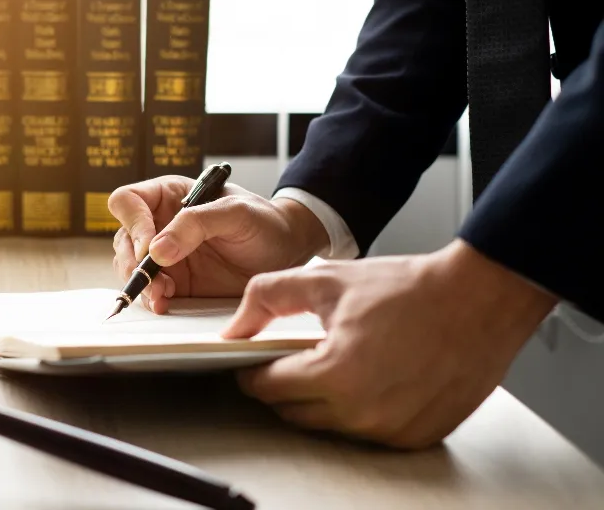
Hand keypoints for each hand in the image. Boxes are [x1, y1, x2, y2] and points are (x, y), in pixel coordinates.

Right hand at [108, 175, 329, 313]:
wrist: (286, 252)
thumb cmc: (263, 221)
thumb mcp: (235, 212)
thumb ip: (196, 224)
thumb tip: (156, 250)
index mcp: (168, 196)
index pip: (128, 202)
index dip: (132, 223)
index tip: (148, 248)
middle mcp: (159, 225)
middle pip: (123, 240)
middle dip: (133, 263)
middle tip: (156, 280)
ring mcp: (165, 256)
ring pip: (130, 269)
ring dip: (141, 284)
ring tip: (164, 294)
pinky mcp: (175, 283)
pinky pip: (150, 292)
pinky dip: (152, 300)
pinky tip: (166, 304)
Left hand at [223, 239, 557, 448]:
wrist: (479, 299)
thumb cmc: (410, 289)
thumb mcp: (326, 279)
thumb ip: (268, 297)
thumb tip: (235, 325)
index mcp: (335, 374)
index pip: (268, 389)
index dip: (254, 372)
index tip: (254, 363)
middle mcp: (362, 412)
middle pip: (294, 412)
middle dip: (285, 386)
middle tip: (294, 359)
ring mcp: (392, 429)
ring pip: (330, 425)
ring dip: (323, 399)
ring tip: (339, 361)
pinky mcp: (416, 436)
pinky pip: (369, 432)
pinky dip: (361, 410)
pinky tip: (372, 377)